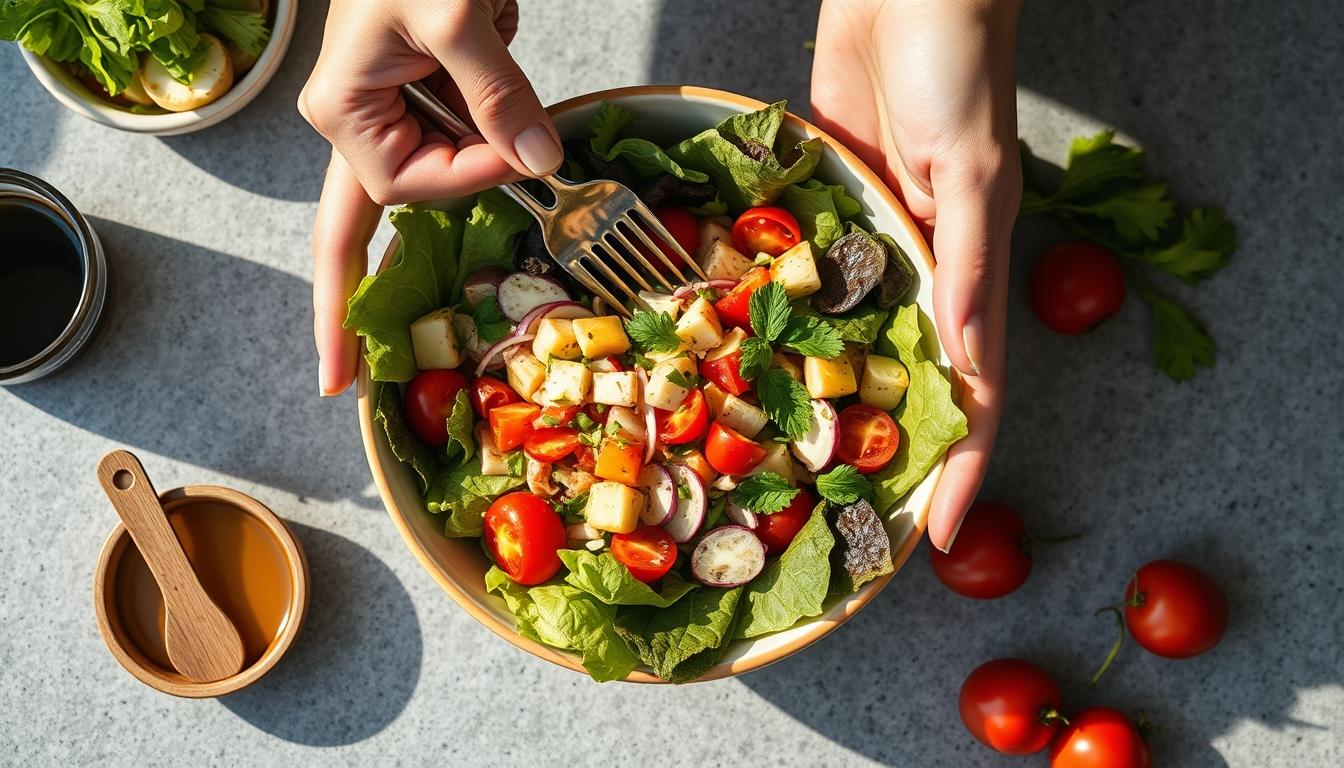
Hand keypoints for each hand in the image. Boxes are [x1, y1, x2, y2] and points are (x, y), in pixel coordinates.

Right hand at [300, 0, 559, 394]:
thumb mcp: (456, 16)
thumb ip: (496, 94)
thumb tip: (538, 162)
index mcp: (345, 108)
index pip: (403, 186)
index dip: (466, 180)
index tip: (519, 159)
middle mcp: (361, 119)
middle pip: (404, 202)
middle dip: (404, 256)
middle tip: (345, 368)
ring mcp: (394, 110)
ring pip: (439, 177)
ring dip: (482, 172)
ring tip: (483, 141)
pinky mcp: (433, 95)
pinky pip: (463, 144)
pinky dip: (493, 150)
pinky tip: (517, 152)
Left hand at [811, 0, 1022, 550]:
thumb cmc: (957, 60)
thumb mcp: (974, 165)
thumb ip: (968, 259)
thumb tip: (967, 355)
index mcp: (968, 266)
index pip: (974, 393)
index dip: (959, 469)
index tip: (933, 541)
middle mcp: (919, 265)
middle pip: (904, 379)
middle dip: (879, 451)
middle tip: (837, 518)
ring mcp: (866, 237)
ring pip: (843, 335)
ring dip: (818, 394)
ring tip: (770, 456)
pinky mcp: (823, 199)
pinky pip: (796, 269)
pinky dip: (772, 311)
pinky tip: (734, 348)